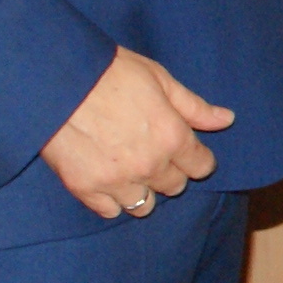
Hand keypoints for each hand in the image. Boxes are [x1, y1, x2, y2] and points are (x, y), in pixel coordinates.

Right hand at [41, 46, 233, 219]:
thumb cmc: (110, 71)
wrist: (55, 79)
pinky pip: (111, 211)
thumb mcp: (159, 79)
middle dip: (170, 171)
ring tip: (130, 169)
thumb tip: (227, 119)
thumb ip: (194, 106)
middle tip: (152, 152)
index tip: (185, 149)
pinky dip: (112, 200)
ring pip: (145, 206)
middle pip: (175, 186)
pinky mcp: (86, 189)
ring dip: (144, 190)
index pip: (201, 166)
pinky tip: (108, 179)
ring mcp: (117, 181)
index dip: (196, 157)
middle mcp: (149, 165)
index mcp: (172, 137)